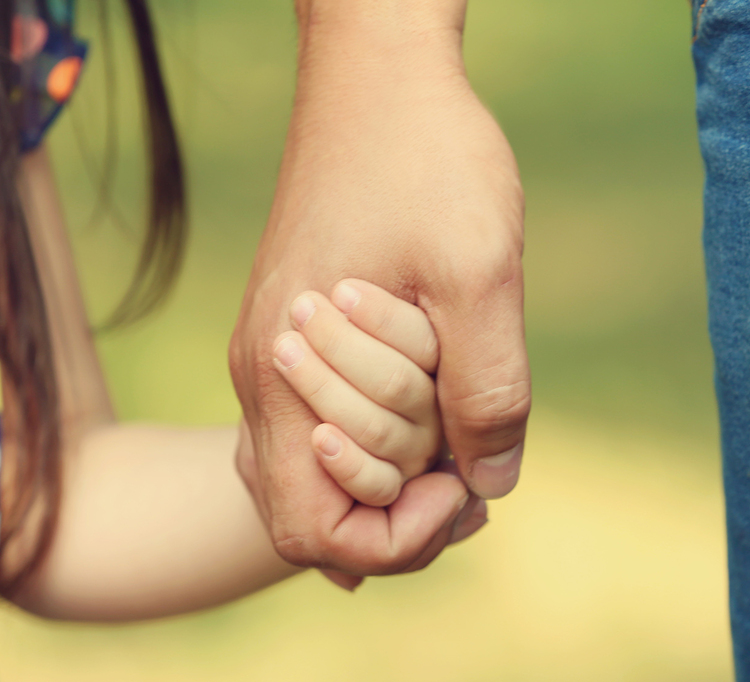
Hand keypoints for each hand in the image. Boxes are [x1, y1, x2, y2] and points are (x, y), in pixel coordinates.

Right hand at [229, 3, 527, 576]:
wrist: (376, 72)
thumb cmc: (426, 160)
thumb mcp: (479, 275)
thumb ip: (487, 390)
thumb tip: (490, 485)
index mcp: (285, 377)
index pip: (312, 532)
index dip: (397, 540)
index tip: (467, 491)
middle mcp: (260, 375)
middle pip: (304, 515)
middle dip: (394, 518)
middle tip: (472, 482)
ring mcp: (267, 351)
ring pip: (308, 470)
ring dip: (383, 478)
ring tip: (458, 457)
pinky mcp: (289, 327)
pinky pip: (315, 421)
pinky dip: (371, 441)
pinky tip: (428, 426)